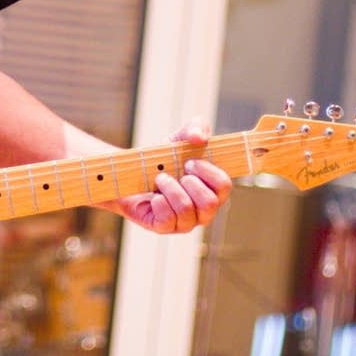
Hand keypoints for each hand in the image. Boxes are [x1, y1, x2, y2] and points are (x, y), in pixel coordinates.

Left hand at [107, 118, 231, 233]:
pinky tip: (154, 195)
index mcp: (213, 189)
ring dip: (171, 189)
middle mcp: (203, 210)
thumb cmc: (163, 159)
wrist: (131, 172)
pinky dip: (160, 203)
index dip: (208, 172)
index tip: (190, 161)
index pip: (224, 186)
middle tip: (177, 171)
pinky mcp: (164, 228)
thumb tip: (199, 137)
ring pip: (187, 211)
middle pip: (210, 203)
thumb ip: (196, 128)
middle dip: (191, 183)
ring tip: (161, 179)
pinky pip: (167, 220)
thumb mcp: (180, 138)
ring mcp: (185, 222)